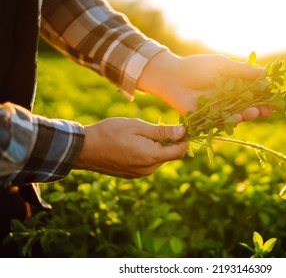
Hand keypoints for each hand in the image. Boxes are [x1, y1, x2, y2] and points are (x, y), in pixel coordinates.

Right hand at [73, 118, 187, 177]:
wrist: (84, 149)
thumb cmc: (110, 133)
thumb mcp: (138, 127)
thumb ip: (162, 132)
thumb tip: (183, 132)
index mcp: (151, 157)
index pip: (180, 151)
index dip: (185, 139)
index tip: (183, 127)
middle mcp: (148, 169)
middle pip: (170, 155)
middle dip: (170, 142)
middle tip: (158, 127)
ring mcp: (139, 174)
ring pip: (158, 159)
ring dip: (157, 147)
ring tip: (141, 134)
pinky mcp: (132, 174)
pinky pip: (148, 164)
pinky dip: (148, 153)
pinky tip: (134, 143)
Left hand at [137, 51, 272, 121]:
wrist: (172, 75)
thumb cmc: (196, 67)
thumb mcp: (222, 65)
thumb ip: (242, 71)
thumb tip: (266, 73)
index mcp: (233, 87)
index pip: (254, 94)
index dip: (265, 96)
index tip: (277, 97)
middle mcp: (228, 100)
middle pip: (248, 107)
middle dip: (260, 109)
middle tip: (270, 110)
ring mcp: (218, 111)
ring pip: (237, 116)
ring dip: (247, 115)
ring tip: (255, 112)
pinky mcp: (207, 119)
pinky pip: (221, 122)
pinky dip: (230, 121)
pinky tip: (238, 118)